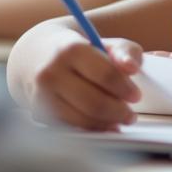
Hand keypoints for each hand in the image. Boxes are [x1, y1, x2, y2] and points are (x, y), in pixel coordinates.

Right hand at [14, 21, 144, 130]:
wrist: (36, 56)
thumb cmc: (77, 50)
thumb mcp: (103, 42)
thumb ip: (124, 51)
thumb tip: (132, 68)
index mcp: (70, 49)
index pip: (105, 74)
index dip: (125, 88)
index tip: (136, 96)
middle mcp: (51, 72)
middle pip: (93, 102)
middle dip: (118, 112)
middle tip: (131, 115)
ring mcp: (41, 95)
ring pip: (81, 119)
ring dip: (105, 124)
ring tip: (120, 120)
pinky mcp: (38, 112)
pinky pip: (70, 127)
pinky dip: (90, 129)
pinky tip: (102, 124)